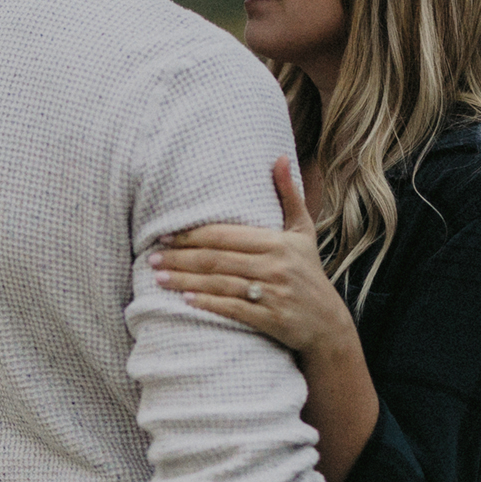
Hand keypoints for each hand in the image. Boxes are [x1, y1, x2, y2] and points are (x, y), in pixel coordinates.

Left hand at [151, 157, 357, 363]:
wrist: (328, 323)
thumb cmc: (309, 272)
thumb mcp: (303, 232)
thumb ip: (289, 196)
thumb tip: (279, 157)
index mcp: (278, 242)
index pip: (226, 236)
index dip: (192, 235)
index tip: (165, 236)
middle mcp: (275, 266)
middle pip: (218, 259)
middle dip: (181, 259)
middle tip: (152, 258)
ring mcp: (273, 294)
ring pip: (220, 284)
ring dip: (186, 281)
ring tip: (159, 279)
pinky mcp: (271, 320)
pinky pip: (233, 310)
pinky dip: (208, 304)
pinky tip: (186, 301)